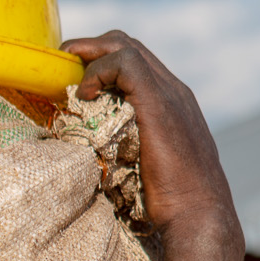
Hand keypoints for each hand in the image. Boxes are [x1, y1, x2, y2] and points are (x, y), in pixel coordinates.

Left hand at [62, 31, 238, 244]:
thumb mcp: (147, 167)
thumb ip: (129, 149)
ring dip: (89, 53)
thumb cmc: (171, 204)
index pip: (135, 62)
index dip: (101, 60)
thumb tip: (96, 157)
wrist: (198, 215)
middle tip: (61, 62)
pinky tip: (85, 94)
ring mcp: (169, 94)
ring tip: (67, 73)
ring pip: (125, 45)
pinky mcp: (158, 103)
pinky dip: (98, 70)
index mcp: (173, 103)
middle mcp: (173, 91)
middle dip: (90, 48)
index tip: (73, 76)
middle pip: (128, 45)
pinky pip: (125, 63)